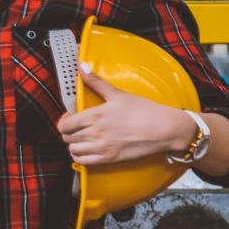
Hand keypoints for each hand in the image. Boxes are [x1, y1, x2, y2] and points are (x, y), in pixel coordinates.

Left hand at [56, 67, 199, 165]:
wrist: (164, 129)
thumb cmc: (143, 110)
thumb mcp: (118, 94)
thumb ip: (96, 82)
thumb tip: (82, 66)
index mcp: (95, 116)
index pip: (65, 124)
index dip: (64, 122)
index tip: (70, 119)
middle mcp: (95, 133)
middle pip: (67, 137)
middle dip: (69, 133)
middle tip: (77, 129)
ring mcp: (102, 147)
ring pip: (73, 150)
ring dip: (74, 145)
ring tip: (82, 140)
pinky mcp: (110, 159)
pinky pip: (84, 162)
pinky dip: (80, 157)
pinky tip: (86, 150)